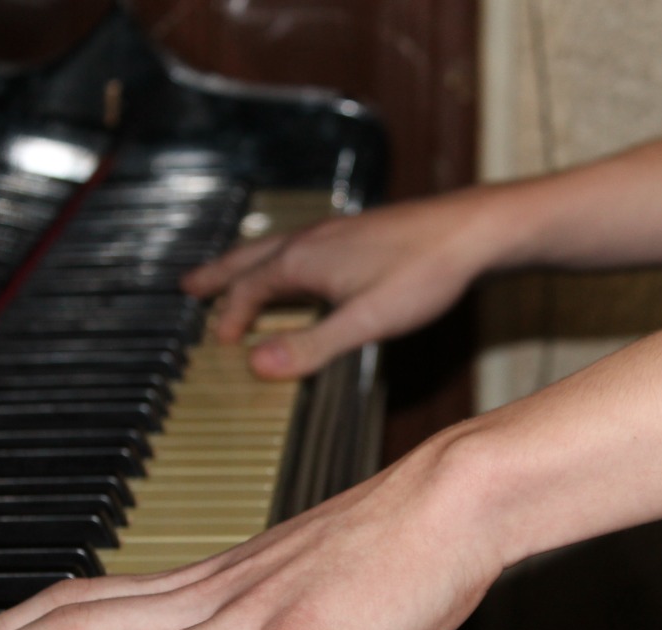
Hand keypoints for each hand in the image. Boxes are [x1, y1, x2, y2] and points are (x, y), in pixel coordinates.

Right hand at [183, 187, 508, 378]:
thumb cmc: (424, 274)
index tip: (221, 342)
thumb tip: (256, 366)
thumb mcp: (364, 321)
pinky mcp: (360, 233)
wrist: (473, 232)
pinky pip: (303, 247)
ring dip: (248, 265)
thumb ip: (311, 346)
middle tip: (189, 285)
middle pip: (251, 258)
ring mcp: (336, 232)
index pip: (249, 290)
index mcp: (303, 260)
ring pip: (276, 249)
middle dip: (218, 275)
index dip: (232, 317)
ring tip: (234, 275)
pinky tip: (301, 270)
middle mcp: (312, 240)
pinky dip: (283, 261)